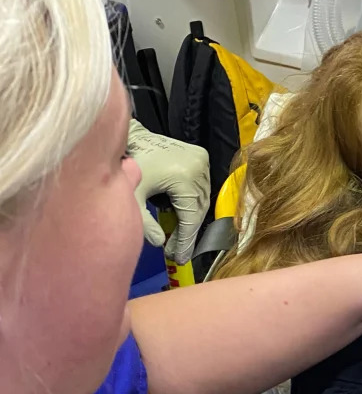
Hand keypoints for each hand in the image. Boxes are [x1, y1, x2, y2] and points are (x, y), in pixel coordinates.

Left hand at [128, 122, 210, 264]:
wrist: (131, 136)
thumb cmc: (128, 164)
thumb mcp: (132, 197)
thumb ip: (145, 223)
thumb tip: (161, 243)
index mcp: (184, 176)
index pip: (190, 217)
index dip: (185, 240)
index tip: (179, 258)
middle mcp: (199, 167)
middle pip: (198, 209)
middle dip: (187, 232)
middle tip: (175, 250)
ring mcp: (201, 160)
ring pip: (202, 200)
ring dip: (190, 218)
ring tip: (175, 235)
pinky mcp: (200, 156)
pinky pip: (201, 187)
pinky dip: (191, 202)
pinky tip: (178, 214)